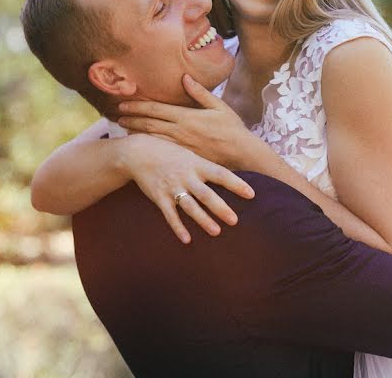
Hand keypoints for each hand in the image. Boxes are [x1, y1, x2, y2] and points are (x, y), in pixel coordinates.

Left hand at [118, 74, 250, 168]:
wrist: (242, 154)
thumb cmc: (232, 128)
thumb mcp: (219, 106)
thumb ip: (200, 92)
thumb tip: (184, 77)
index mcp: (187, 117)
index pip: (156, 110)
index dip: (138, 107)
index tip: (123, 104)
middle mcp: (180, 132)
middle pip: (149, 124)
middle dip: (131, 119)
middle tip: (116, 116)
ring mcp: (181, 147)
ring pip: (153, 139)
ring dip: (136, 133)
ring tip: (123, 129)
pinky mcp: (184, 158)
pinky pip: (162, 151)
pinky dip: (149, 146)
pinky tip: (141, 144)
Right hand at [118, 133, 254, 243]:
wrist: (139, 152)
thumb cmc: (170, 154)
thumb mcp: (190, 156)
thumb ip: (206, 167)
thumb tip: (228, 177)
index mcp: (197, 164)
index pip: (221, 174)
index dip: (237, 184)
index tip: (251, 194)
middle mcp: (186, 176)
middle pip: (206, 194)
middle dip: (220, 208)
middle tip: (235, 220)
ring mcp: (172, 187)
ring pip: (190, 206)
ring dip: (203, 220)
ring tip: (216, 231)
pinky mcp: (159, 197)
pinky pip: (170, 215)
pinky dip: (178, 227)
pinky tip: (187, 239)